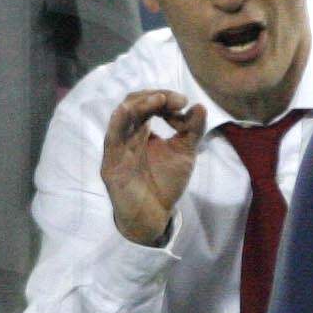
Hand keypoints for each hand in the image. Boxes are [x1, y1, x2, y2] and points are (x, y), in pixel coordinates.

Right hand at [101, 91, 204, 246]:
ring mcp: (117, 148)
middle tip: (177, 101)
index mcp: (143, 131)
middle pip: (134, 102)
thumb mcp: (184, 153)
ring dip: (140, 103)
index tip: (184, 103)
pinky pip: (111, 137)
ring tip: (160, 99)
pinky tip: (132, 111)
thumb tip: (201, 105)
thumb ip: (192, 130)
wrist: (154, 216)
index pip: (149, 103)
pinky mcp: (111, 163)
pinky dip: (120, 121)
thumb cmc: (166, 183)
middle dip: (155, 96)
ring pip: (121, 115)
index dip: (165, 98)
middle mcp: (128, 135)